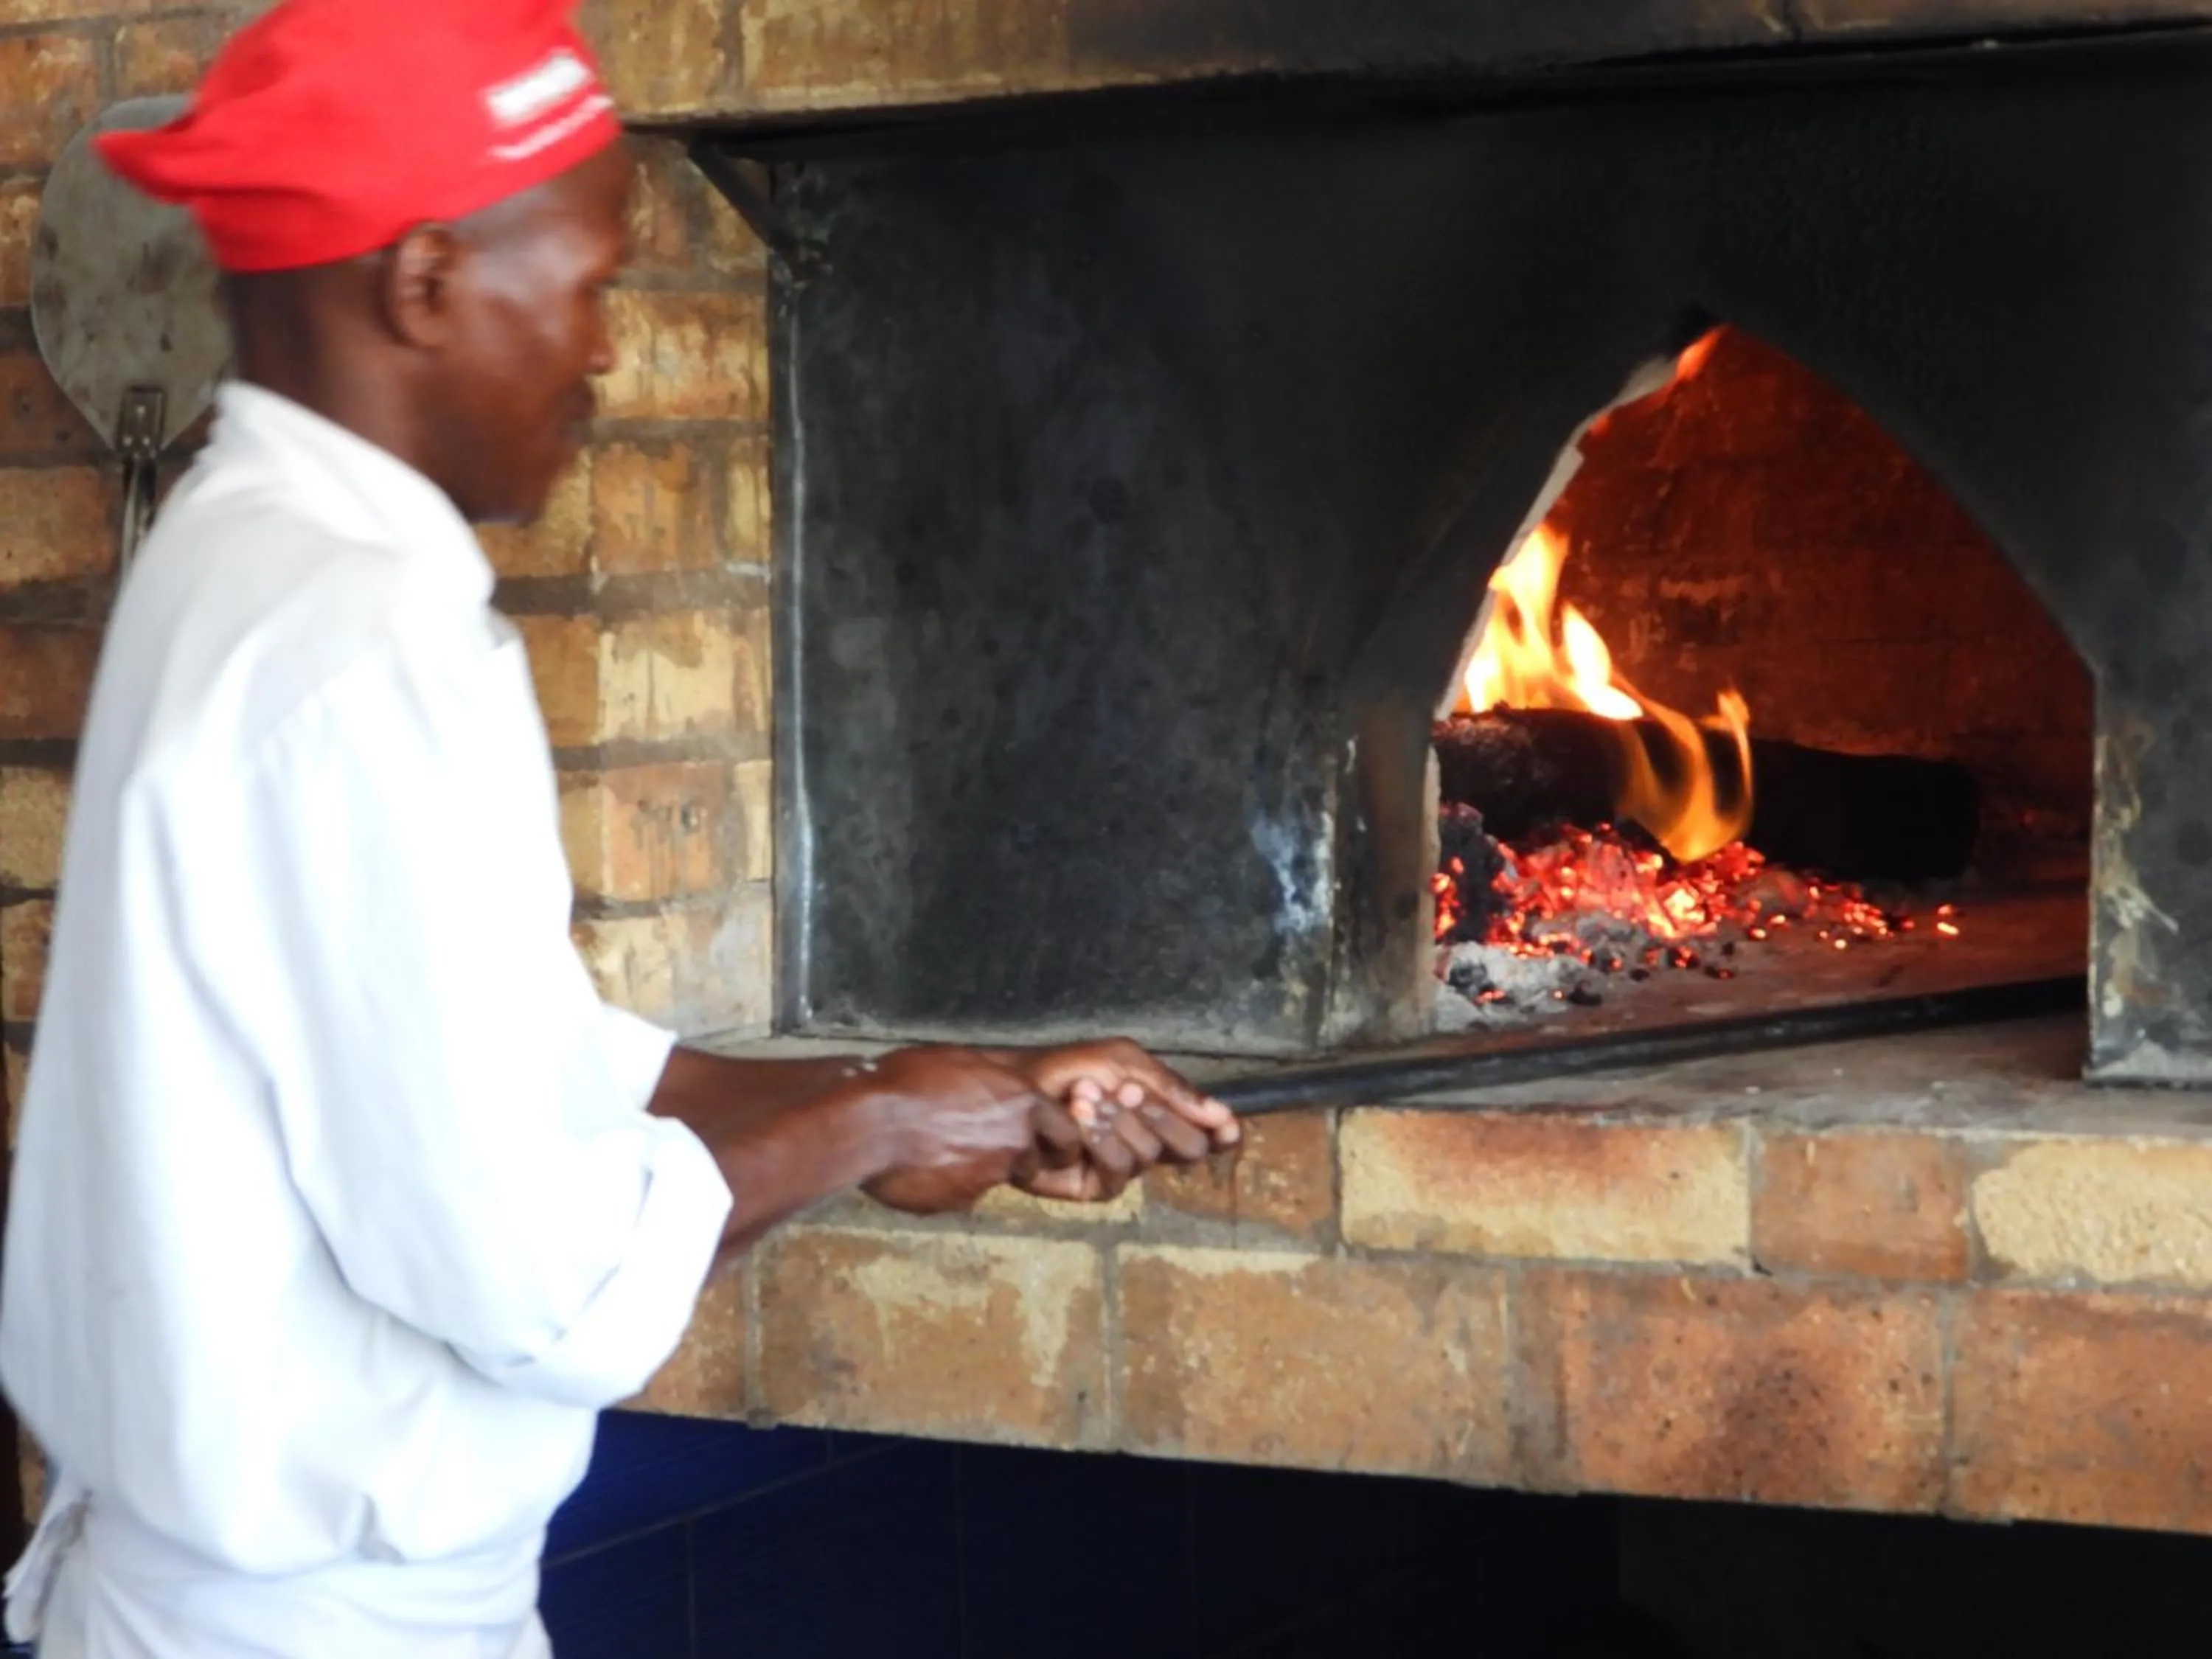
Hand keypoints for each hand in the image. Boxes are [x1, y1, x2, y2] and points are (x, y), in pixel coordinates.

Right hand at [858, 1047, 1084, 1214]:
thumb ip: (992, 1081)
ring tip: (939, 1148)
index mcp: (1022, 1102)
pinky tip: (920, 1165)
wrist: (868, 1122)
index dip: (1058, 1141)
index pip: (1068, 1133)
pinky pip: (961, 1194)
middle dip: (1016, 1158)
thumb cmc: (908, 1080)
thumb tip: (997, 1085)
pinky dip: (947, 1184)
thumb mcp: (960, 1062)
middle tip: (981, 1144)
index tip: (1046, 1143)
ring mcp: (989, 1177)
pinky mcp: (960, 1201)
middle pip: (1033, 1160)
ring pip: (995, 1178)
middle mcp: (1015, 1142)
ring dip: (977, 1170)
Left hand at [995, 1039, 1238, 1202]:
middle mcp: (1148, 1143)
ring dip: (1116, 1121)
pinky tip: (1075, 1116)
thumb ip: (1174, 1088)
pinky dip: (1098, 1139)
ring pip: (1149, 1156)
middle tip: (1122, 1090)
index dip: (1221, 1132)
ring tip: (1083, 1096)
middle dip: (1157, 1115)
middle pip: (1188, 1147)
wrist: (1014, 1084)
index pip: (1207, 1133)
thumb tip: (1226, 1118)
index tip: (1226, 1126)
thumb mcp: (1124, 1062)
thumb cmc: (1067, 1069)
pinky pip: (1117, 1171)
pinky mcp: (1094, 1187)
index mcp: (1160, 1112)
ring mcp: (1122, 1167)